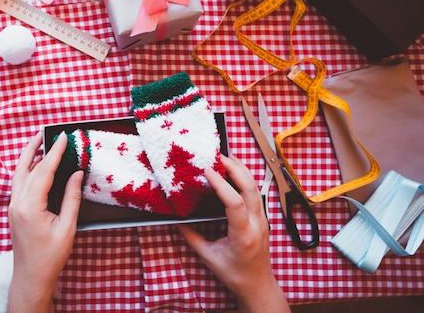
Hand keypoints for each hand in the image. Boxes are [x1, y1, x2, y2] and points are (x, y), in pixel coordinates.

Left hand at [7, 131, 83, 312]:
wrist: (31, 276)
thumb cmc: (50, 256)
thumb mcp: (67, 227)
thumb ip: (72, 197)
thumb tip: (77, 174)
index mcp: (30, 206)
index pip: (43, 171)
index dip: (55, 152)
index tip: (64, 137)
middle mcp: (17, 203)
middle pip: (29, 168)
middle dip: (41, 148)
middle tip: (51, 133)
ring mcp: (13, 206)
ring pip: (19, 172)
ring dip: (29, 155)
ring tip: (39, 140)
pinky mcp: (14, 210)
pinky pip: (18, 182)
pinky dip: (26, 168)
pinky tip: (34, 163)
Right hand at [177, 155, 290, 312]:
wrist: (258, 285)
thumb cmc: (235, 274)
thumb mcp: (208, 257)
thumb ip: (191, 236)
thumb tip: (176, 218)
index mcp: (244, 235)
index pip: (235, 203)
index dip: (221, 184)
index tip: (207, 170)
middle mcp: (257, 224)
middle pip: (251, 188)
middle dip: (235, 168)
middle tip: (218, 154)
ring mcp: (263, 220)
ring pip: (256, 187)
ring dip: (242, 169)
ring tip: (226, 156)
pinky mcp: (263, 217)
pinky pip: (256, 193)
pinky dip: (245, 178)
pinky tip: (235, 171)